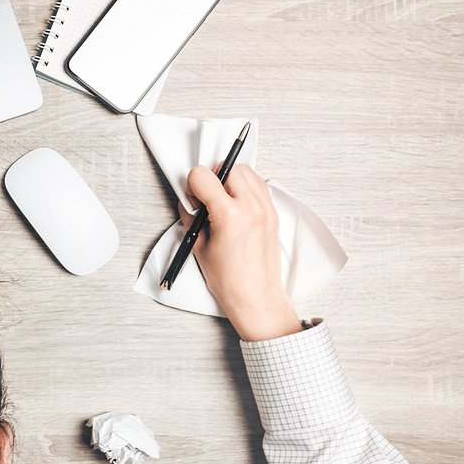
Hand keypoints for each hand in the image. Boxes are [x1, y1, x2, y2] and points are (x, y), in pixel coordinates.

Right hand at [183, 164, 301, 341]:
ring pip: (246, 171)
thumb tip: (189, 201)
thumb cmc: (229, 280)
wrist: (256, 297)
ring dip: (230, 179)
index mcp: (229, 216)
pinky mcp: (273, 213)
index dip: (192, 185)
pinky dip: (245, 188)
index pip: (203, 176)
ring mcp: (266, 209)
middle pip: (228, 166)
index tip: (193, 199)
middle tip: (207, 197)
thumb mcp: (198, 247)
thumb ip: (191, 217)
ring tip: (222, 200)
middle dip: (213, 177)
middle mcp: (251, 208)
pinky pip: (259, 185)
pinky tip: (236, 205)